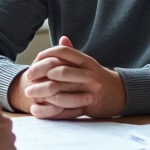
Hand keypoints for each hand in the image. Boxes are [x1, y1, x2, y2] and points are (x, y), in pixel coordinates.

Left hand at [11, 36, 125, 118]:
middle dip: (40, 74)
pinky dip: (48, 110)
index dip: (45, 55)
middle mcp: (89, 74)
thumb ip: (73, 54)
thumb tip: (62, 39)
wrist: (120, 95)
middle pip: (59, 71)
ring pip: (60, 90)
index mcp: (87, 61)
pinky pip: (64, 109)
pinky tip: (37, 109)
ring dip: (41, 92)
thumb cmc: (98, 78)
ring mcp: (89, 90)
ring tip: (29, 93)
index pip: (62, 53)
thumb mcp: (88, 64)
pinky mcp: (87, 106)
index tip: (34, 61)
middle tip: (29, 77)